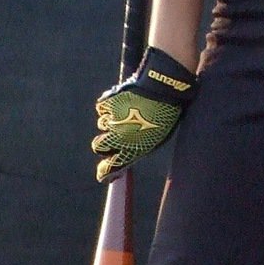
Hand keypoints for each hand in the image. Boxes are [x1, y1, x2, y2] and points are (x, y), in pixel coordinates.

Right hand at [92, 46, 196, 180]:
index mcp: (133, 151)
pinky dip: (109, 106)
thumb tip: (125, 155)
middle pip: (98, 146)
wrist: (164, 90)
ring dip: (110, 121)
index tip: (103, 174)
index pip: (109, 168)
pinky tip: (122, 101)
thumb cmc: (165, 115)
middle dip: (103, 144)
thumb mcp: (155, 139)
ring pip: (102, 125)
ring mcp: (112, 121)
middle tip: (111, 136)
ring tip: (126, 112)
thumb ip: (138, 149)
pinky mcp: (108, 104)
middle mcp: (118, 138)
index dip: (105, 172)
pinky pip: (101, 108)